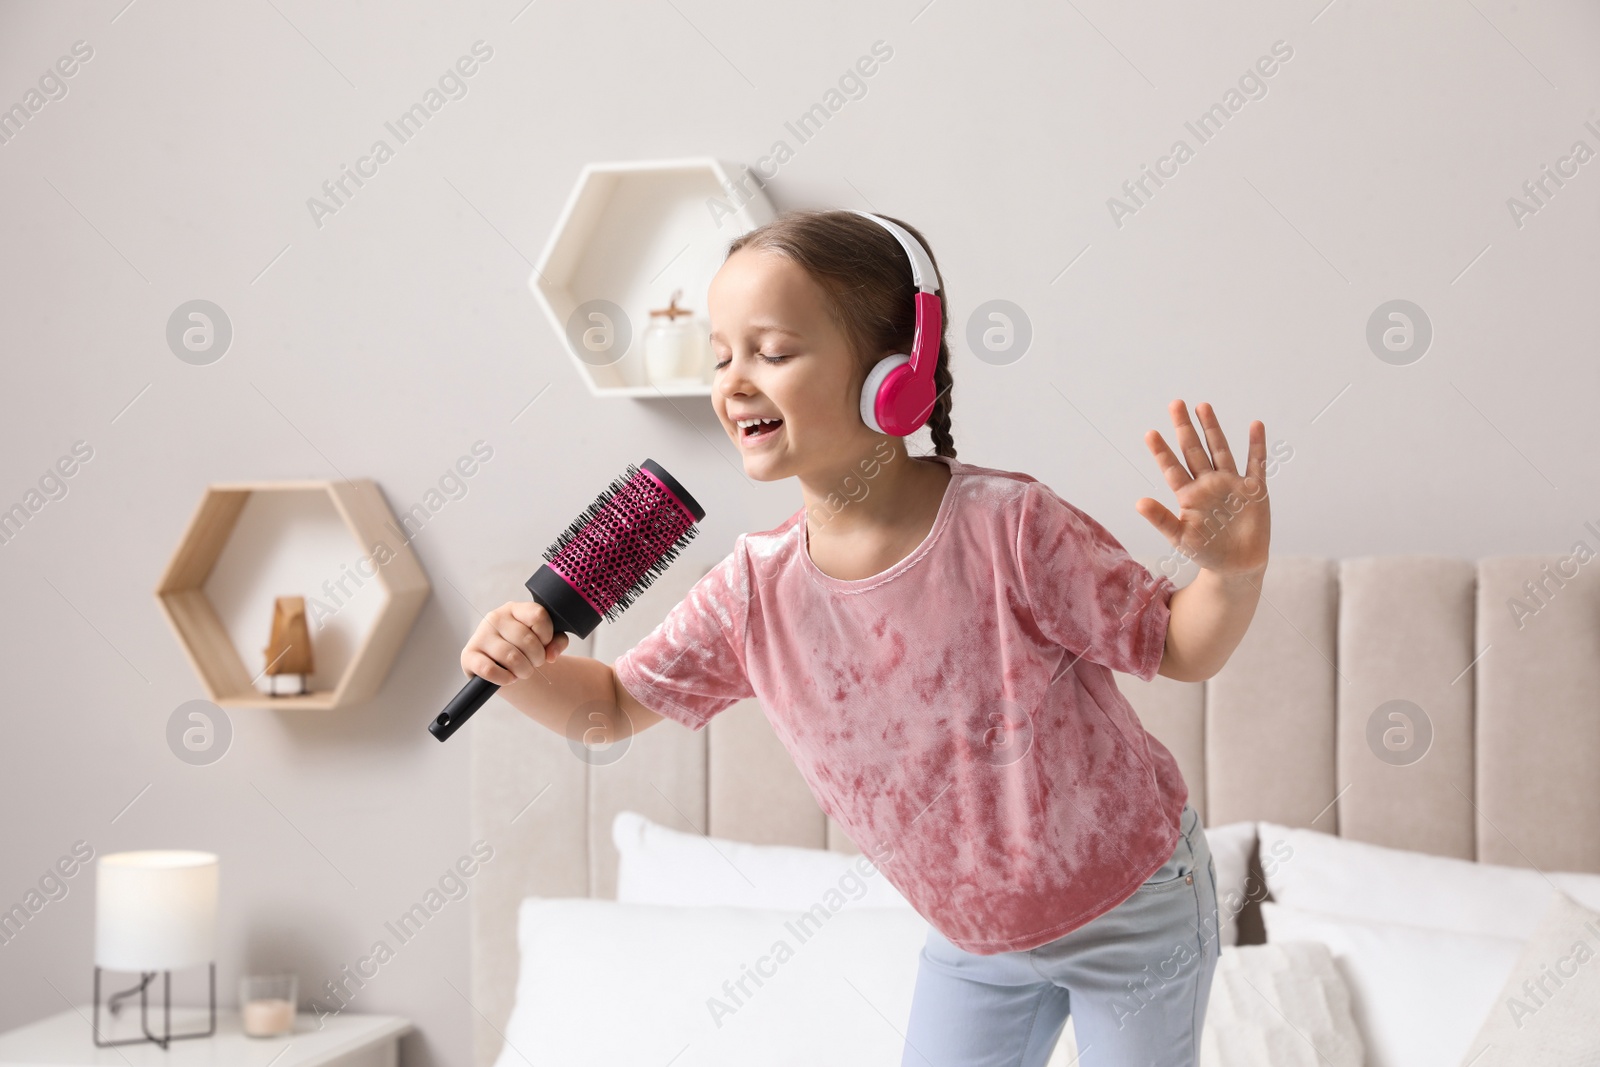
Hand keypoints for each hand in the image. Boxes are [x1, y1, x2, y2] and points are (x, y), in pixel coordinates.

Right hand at [460, 601, 570, 685]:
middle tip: (535, 664)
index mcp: (515, 609)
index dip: (547, 635)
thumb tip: (551, 655)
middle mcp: (495, 618)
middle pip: (526, 639)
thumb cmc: (524, 650)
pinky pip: (489, 669)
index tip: (545, 644)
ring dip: (523, 670)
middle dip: (537, 658)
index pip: (538, 615)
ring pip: (510, 656)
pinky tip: (509, 678)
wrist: (501, 667)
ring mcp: (480, 635)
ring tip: (523, 672)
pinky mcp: (469, 655)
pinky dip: (504, 678)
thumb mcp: (544, 641)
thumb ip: (557, 642)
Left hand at [1135, 400, 1269, 577]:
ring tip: (1203, 406)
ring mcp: (1231, 484)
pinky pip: (1256, 464)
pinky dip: (1256, 445)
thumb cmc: (1205, 551)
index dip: (1161, 451)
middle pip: (1194, 450)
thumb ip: (1161, 519)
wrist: (1237, 565)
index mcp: (1188, 495)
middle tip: (1175, 404)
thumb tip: (1138, 502)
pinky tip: (1255, 425)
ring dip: (1212, 429)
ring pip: (1220, 450)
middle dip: (1184, 428)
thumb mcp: (1180, 537)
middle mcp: (1208, 483)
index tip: (1150, 433)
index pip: (1172, 468)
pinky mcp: (1254, 490)